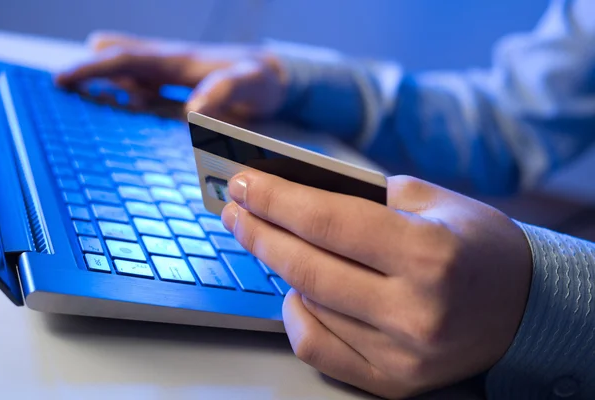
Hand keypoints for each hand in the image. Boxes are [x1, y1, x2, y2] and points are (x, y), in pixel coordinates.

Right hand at [55, 31, 287, 120]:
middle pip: (122, 62)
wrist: (278, 77)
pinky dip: (130, 91)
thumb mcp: (249, 83)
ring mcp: (176, 74)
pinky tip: (126, 100)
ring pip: (133, 72)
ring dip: (108, 80)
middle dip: (91, 70)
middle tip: (61, 84)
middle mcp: (172, 63)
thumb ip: (221, 92)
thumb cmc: (263, 80)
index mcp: (180, 60)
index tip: (63, 77)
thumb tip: (190, 111)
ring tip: (82, 93)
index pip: (128, 60)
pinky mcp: (183, 86)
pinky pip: (149, 86)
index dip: (94, 68)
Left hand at [220, 170, 531, 398]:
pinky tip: (297, 291)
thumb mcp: (432, 202)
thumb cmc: (476, 245)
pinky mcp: (393, 381)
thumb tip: (296, 195)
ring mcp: (402, 353)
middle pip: (306, 266)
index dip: (275, 199)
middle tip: (236, 211)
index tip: (243, 185)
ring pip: (308, 306)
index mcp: (428, 253)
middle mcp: (414, 309)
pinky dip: (297, 314)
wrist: (524, 307)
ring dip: (280, 269)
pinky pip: (317, 348)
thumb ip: (364, 198)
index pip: (328, 222)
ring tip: (272, 240)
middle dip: (259, 232)